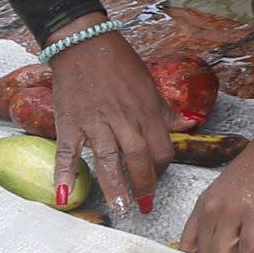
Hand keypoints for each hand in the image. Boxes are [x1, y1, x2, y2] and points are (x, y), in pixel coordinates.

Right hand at [48, 28, 174, 215]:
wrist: (85, 44)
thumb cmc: (120, 63)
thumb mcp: (149, 84)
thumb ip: (166, 110)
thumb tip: (190, 124)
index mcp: (146, 110)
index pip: (162, 147)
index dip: (163, 167)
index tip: (158, 178)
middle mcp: (124, 119)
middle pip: (139, 157)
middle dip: (144, 184)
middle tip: (144, 206)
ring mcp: (96, 122)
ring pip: (108, 159)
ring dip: (115, 186)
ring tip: (120, 208)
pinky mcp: (70, 123)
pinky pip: (68, 152)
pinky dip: (64, 173)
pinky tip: (64, 194)